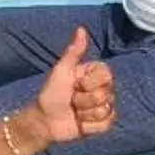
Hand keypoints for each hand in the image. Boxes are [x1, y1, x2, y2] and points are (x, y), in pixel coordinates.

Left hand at [33, 28, 115, 142]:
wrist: (46, 119)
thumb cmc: (52, 92)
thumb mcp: (61, 70)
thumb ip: (74, 51)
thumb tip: (82, 28)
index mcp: (95, 74)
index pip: (108, 75)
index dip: (89, 83)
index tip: (76, 84)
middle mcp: (104, 89)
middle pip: (105, 95)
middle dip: (83, 100)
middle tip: (71, 99)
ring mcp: (105, 106)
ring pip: (105, 111)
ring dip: (84, 113)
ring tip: (74, 111)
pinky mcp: (103, 124)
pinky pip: (106, 124)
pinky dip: (90, 126)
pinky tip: (80, 122)